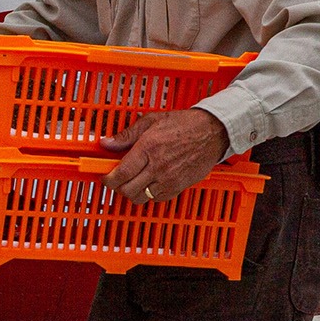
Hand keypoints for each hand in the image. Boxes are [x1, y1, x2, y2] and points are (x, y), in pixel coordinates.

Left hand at [102, 108, 230, 204]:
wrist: (214, 132)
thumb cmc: (185, 124)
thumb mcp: (151, 121)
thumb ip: (126, 135)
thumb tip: (107, 143)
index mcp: (148, 149)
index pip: (120, 174)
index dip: (108, 179)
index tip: (105, 177)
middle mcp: (158, 167)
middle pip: (127, 190)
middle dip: (118, 186)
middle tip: (117, 179)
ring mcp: (170, 179)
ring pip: (141, 198)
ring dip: (132, 192)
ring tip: (132, 181)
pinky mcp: (179, 187)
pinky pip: (157, 199)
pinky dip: (149, 195)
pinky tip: (148, 183)